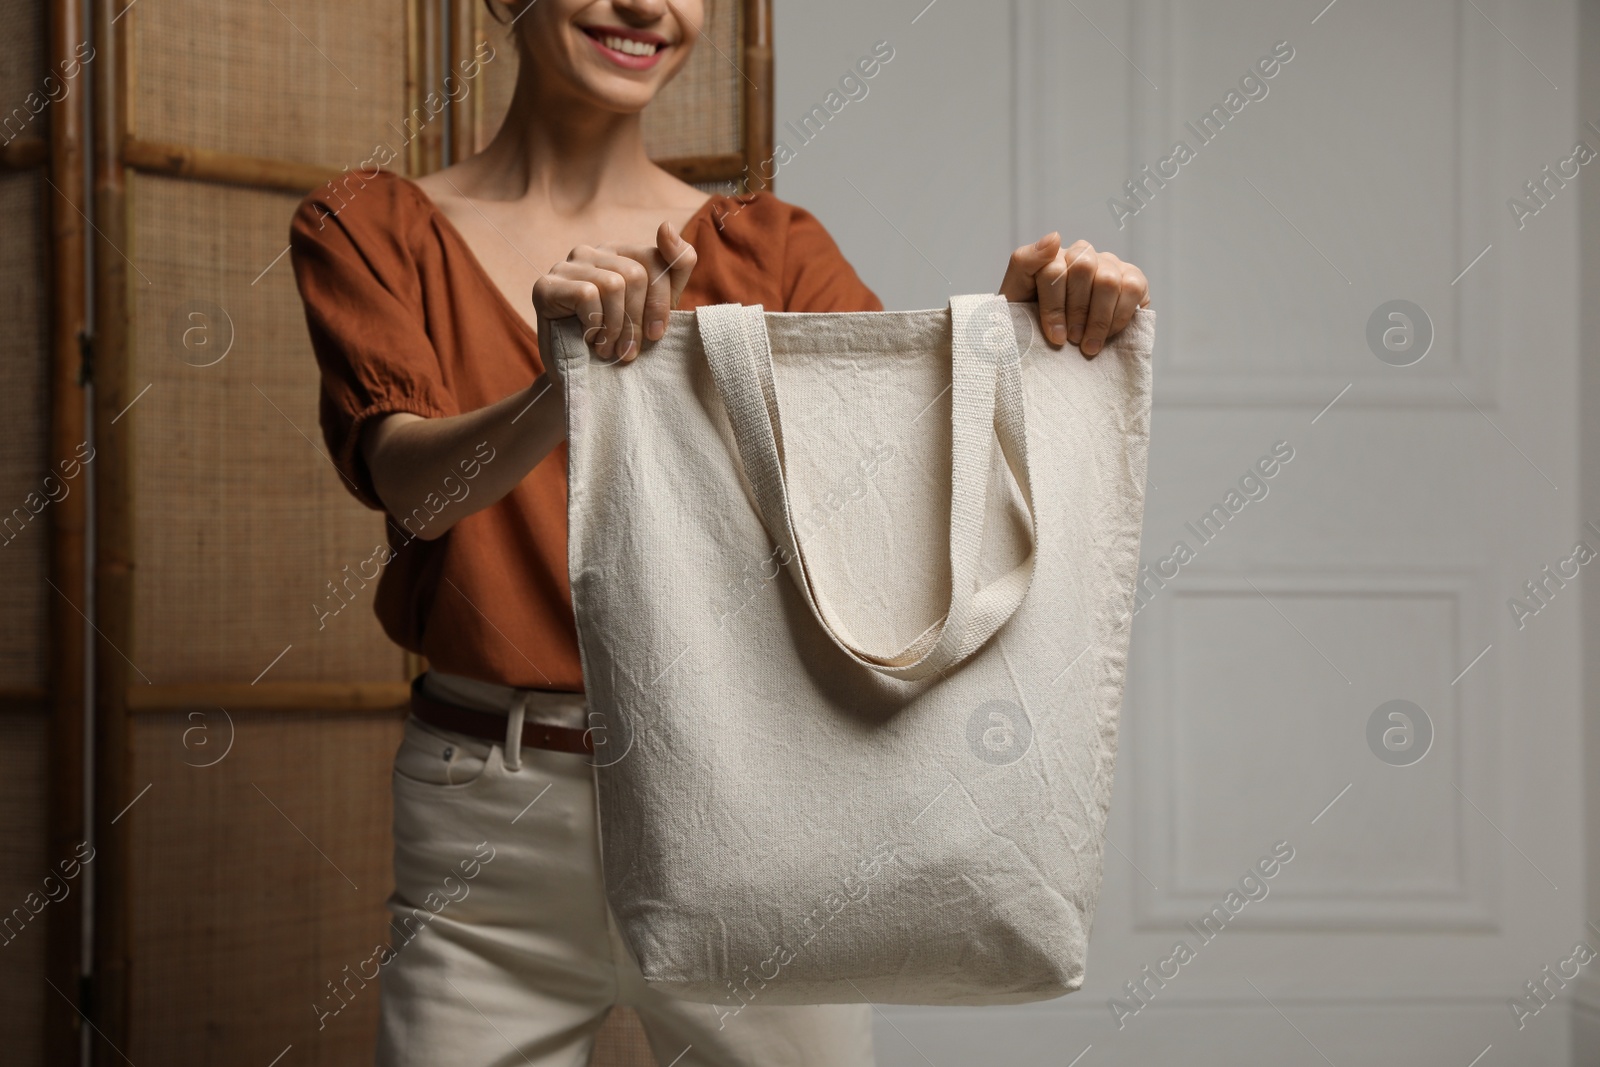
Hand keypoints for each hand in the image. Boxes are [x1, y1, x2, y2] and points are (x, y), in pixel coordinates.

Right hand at [531, 222, 696, 362]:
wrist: (582, 379)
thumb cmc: (621, 340)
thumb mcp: (659, 306)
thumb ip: (675, 265)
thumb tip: (666, 225)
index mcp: (619, 253)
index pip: (656, 259)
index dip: (660, 302)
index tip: (655, 335)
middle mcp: (591, 252)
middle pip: (635, 275)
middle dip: (637, 320)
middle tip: (628, 350)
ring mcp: (566, 266)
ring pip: (613, 284)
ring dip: (616, 327)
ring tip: (608, 348)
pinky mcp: (546, 286)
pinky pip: (587, 295)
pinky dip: (594, 325)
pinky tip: (588, 339)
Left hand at [999, 234, 1149, 356]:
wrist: (1052, 346)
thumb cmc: (1032, 322)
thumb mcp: (1015, 296)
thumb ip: (1025, 261)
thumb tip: (1055, 237)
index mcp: (1051, 256)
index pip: (1053, 268)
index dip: (1054, 306)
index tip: (1055, 336)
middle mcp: (1082, 255)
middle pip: (1083, 267)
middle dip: (1077, 310)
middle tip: (1074, 339)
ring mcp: (1109, 264)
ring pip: (1107, 280)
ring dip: (1098, 318)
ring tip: (1089, 344)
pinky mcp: (1133, 278)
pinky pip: (1132, 287)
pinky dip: (1119, 316)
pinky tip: (1108, 334)